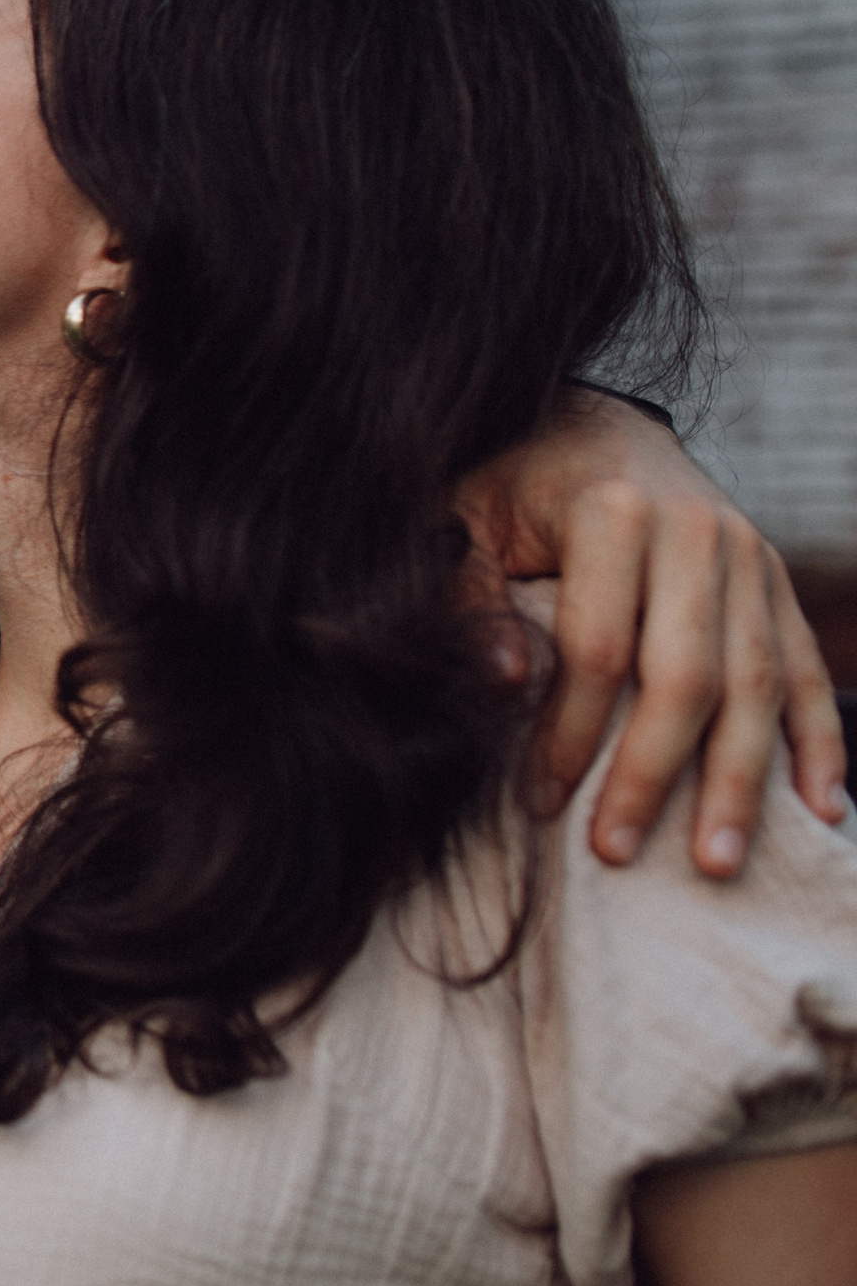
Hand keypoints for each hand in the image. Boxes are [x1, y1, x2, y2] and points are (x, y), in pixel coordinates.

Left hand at [455, 392, 847, 876]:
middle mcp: (696, 532)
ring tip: (714, 861)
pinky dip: (818, 740)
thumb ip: (468, 596)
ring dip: (740, 780)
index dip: (571, 731)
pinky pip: (803, 667)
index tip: (542, 799)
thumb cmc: (509, 483)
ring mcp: (748, 556)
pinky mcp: (776, 579)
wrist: (592, 424)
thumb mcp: (463, 520)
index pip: (599, 648)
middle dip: (654, 773)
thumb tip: (501, 685)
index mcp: (612, 512)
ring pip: (755, 683)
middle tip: (618, 851)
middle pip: (686, 675)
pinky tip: (823, 808)